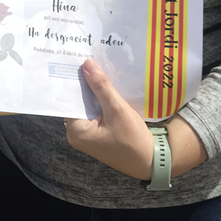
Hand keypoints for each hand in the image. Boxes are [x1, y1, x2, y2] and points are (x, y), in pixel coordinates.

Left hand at [64, 59, 153, 179]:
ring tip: (96, 68)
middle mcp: (77, 134)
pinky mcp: (97, 135)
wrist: (150, 160)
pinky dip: (100, 101)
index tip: (76, 61)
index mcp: (76, 131)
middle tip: (87, 60)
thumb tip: (86, 64)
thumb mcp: (117, 109)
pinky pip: (94, 112)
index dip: (74, 80)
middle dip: (85, 84)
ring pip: (87, 106)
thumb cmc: (132, 138)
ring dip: (94, 92)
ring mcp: (87, 136)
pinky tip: (105, 87)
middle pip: (78, 102)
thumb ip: (101, 86)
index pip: (70, 99)